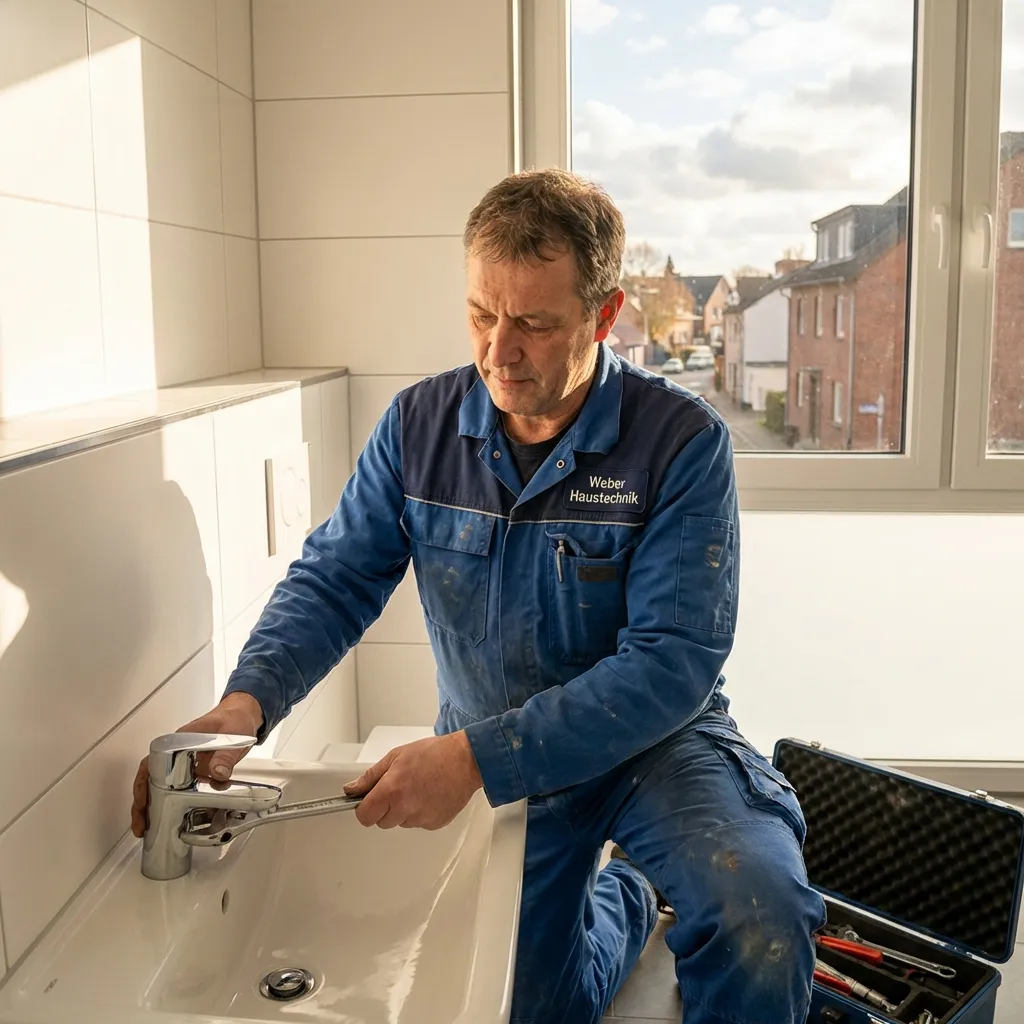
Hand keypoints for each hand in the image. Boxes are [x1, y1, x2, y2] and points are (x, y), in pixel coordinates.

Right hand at [130, 692, 263, 838]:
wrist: (243, 716)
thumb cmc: (233, 719)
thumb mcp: (232, 733)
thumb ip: (225, 753)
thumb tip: (217, 773)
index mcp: (179, 741)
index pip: (151, 763)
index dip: (143, 784)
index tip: (141, 801)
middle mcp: (178, 754)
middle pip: (151, 779)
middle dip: (142, 803)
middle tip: (140, 825)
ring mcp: (186, 765)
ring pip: (162, 787)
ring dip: (154, 808)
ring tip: (147, 828)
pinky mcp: (197, 774)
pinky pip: (182, 791)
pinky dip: (176, 807)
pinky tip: (172, 822)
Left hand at [344, 732, 482, 830]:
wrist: (466, 760)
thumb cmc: (435, 754)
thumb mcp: (396, 756)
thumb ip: (371, 776)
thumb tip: (352, 789)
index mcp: (392, 790)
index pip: (364, 816)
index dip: (364, 808)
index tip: (368, 801)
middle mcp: (405, 808)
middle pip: (382, 822)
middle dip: (385, 808)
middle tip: (398, 788)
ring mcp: (421, 819)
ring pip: (401, 822)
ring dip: (404, 810)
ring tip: (418, 788)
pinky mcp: (435, 824)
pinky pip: (418, 823)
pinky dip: (420, 812)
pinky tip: (429, 795)